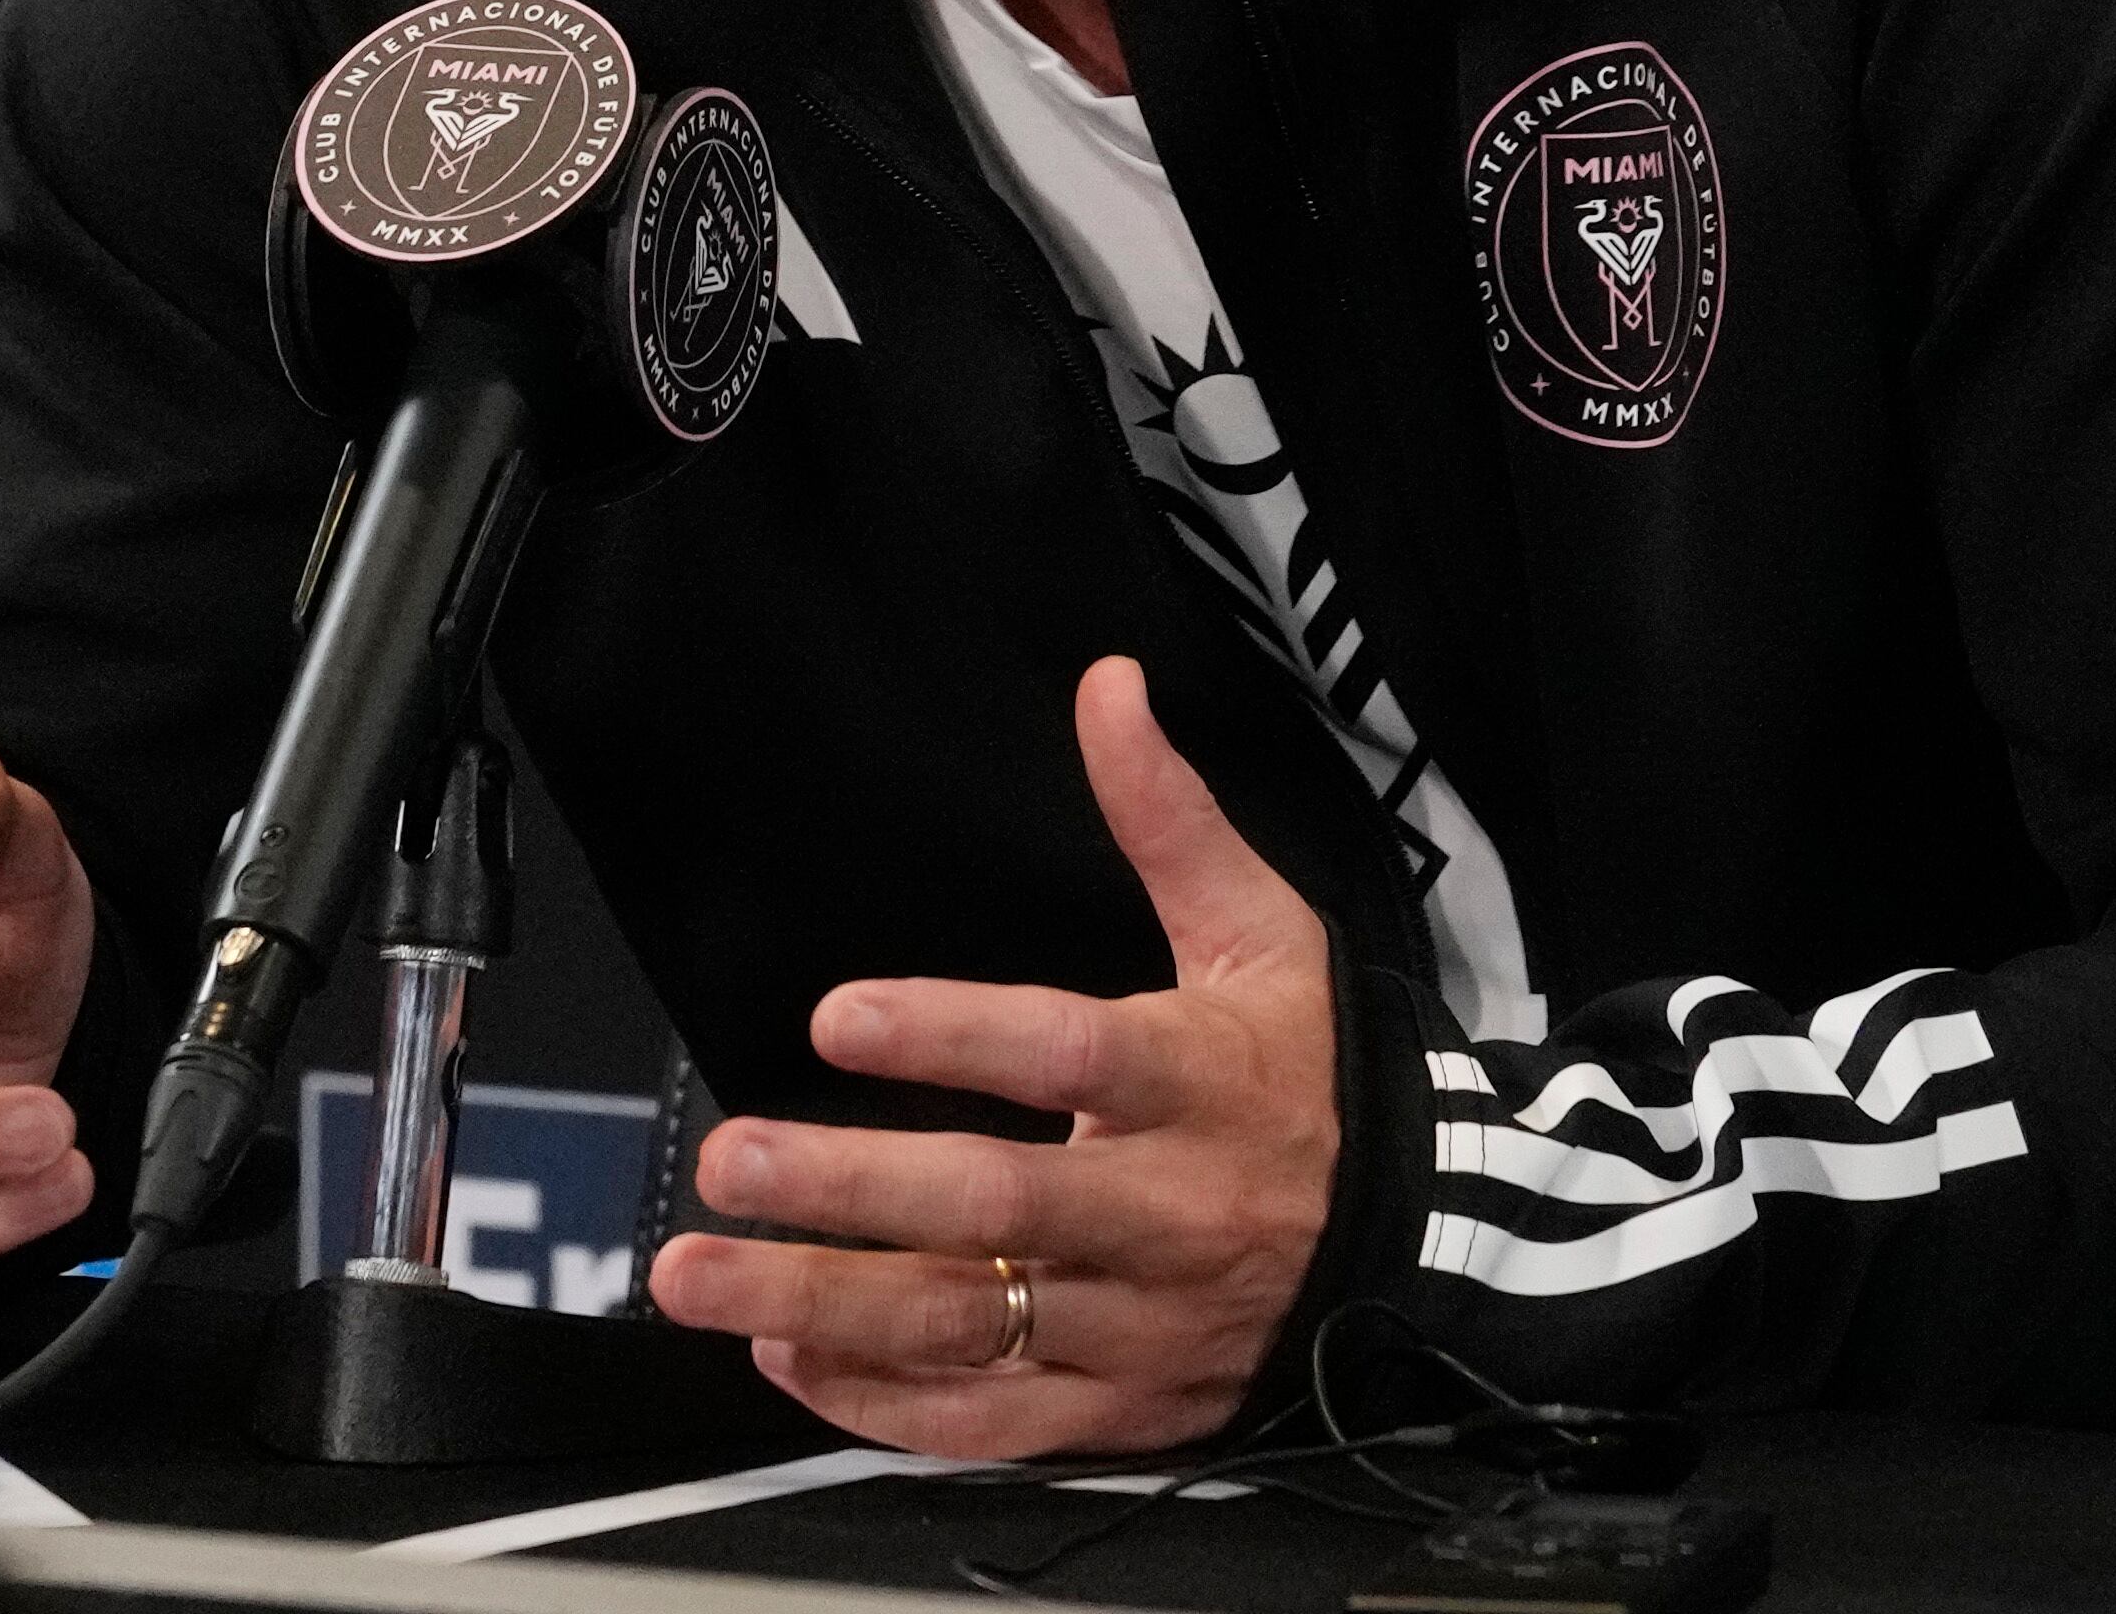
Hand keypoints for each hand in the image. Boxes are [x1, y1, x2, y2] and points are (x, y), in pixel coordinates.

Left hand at [646, 658, 1338, 1456]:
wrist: (1416, 1249)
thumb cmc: (1312, 1074)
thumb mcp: (1262, 932)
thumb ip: (1167, 817)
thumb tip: (1108, 688)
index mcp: (1203, 1081)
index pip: (1073, 1056)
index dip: (955, 1034)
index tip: (838, 1014)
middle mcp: (1167, 1212)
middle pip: (998, 1207)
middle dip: (851, 1189)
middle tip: (731, 1162)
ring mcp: (1138, 1324)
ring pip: (968, 1328)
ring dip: (821, 1306)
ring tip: (699, 1275)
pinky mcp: (1118, 1408)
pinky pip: (985, 1427)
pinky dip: (877, 1406)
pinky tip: (782, 1358)